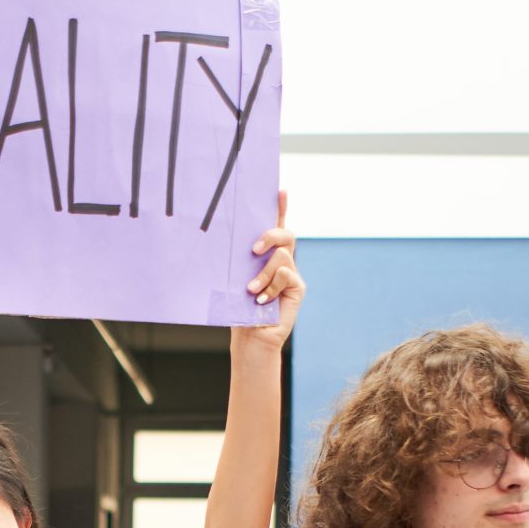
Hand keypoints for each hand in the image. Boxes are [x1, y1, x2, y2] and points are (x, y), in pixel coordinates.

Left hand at [234, 190, 302, 352]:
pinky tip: (260, 300)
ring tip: (251, 290)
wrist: (250, 337)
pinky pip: (287, 275)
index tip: (280, 190)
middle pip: (286, 234)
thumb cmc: (239, 308)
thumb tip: (231, 242)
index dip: (280, 207)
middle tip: (253, 250)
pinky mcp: (297, 288)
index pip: (276, 226)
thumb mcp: (235, 280)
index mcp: (266, 256)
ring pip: (283, 255)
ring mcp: (291, 274)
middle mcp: (282, 261)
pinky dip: (271, 286)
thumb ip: (240, 262)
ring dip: (264, 272)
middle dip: (270, 235)